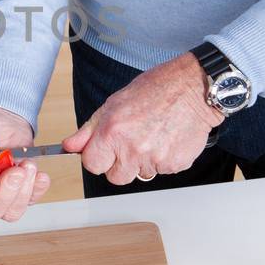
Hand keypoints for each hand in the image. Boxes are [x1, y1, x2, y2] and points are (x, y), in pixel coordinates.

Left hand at [63, 53, 223, 184]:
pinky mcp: (175, 164)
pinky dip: (164, 159)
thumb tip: (70, 146)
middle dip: (120, 164)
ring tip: (153, 135)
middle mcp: (132, 149)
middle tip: (132, 141)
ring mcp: (155, 160)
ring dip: (143, 161)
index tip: (105, 149)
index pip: (92, 165)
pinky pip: (162, 171)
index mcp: (113, 132)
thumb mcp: (115, 103)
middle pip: (115, 177)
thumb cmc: (156, 89)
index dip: (97, 157)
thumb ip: (90, 129)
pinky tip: (168, 137)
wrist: (194, 88)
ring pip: (140, 174)